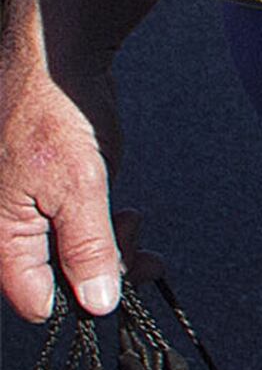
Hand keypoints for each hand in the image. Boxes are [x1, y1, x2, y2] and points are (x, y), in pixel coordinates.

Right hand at [0, 0, 121, 324]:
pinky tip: (128, 218)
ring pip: (73, 257)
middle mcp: (11, 232)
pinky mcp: (52, 198)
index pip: (36, 301)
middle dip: (105, 270)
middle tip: (140, 244)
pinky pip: (77, 231)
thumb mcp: (78, 186)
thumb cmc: (52, 117)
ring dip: (112, 250)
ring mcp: (32, 215)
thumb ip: (86, 247)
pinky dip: (107, 232)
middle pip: (58, 282)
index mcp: (1, 239)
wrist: (56, 65)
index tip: (120, 280)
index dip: (81, 299)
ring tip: (134, 220)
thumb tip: (97, 303)